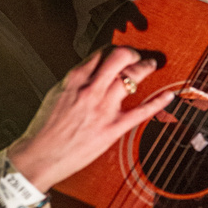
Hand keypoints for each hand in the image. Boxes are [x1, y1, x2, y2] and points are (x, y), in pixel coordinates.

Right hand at [8, 47, 173, 191]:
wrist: (39, 157)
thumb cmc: (44, 130)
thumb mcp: (55, 95)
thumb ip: (75, 82)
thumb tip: (91, 73)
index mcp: (74, 79)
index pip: (100, 53)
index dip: (113, 50)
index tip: (118, 53)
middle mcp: (90, 89)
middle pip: (119, 57)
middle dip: (132, 52)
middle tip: (137, 55)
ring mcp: (103, 108)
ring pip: (132, 77)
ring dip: (146, 67)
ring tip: (151, 65)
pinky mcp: (112, 129)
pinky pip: (141, 111)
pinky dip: (158, 102)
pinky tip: (168, 95)